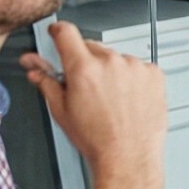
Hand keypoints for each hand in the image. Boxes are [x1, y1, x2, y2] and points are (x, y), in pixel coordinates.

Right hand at [20, 21, 166, 175]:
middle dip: (85, 62)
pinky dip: (132, 78)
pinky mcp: (154, 73)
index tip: (57, 32)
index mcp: (83, 68)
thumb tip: (34, 68)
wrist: (127, 156)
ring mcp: (135, 66)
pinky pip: (138, 67)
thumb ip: (46, 82)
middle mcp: (110, 62)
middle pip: (91, 47)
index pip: (66, 33)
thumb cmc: (96, 139)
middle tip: (86, 87)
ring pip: (116, 58)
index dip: (58, 31)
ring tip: (110, 99)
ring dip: (111, 71)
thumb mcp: (61, 110)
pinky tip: (127, 99)